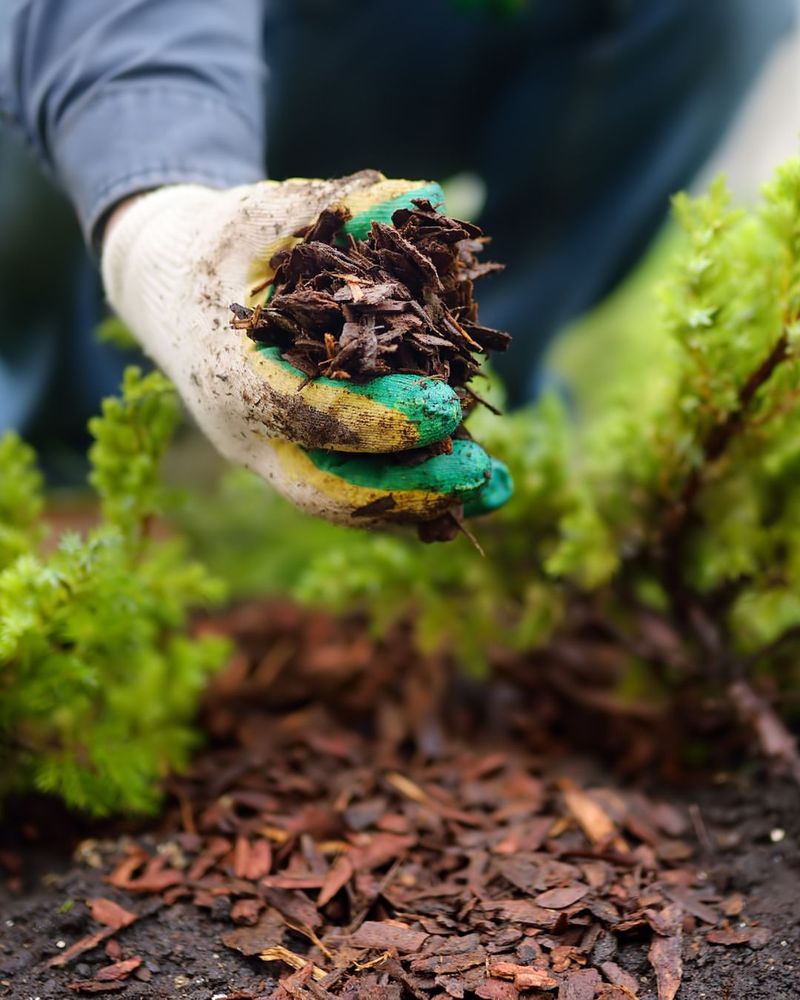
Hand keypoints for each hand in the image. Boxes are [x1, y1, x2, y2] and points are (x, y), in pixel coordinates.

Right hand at [102, 171, 510, 526]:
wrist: (167, 290)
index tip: (446, 407)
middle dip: (407, 488)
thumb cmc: (218, 246)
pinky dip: (414, 494)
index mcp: (229, 372)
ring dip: (422, 502)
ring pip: (345, 501)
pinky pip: (355, 490)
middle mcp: (246, 431)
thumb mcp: (263, 213)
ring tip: (497, 490)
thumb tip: (422, 198)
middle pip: (326, 487)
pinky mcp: (295, 458)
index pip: (304, 411)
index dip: (377, 417)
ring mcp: (270, 454)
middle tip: (480, 472)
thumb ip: (335, 206)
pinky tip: (475, 488)